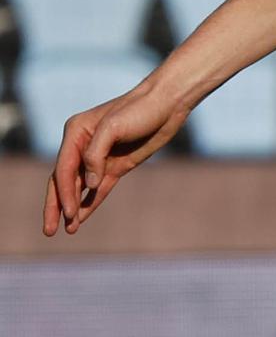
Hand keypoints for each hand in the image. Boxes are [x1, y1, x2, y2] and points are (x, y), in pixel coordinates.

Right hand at [42, 76, 189, 235]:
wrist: (166, 105)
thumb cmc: (139, 110)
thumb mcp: (113, 127)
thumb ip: (95, 154)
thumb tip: (88, 183)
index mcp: (75, 133)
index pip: (63, 170)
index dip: (64, 194)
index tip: (68, 214)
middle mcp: (83, 146)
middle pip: (63, 181)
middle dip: (56, 206)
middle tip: (48, 231)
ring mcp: (100, 158)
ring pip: (79, 187)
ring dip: (73, 208)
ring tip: (68, 230)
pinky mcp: (117, 165)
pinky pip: (98, 189)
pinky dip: (90, 202)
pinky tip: (82, 218)